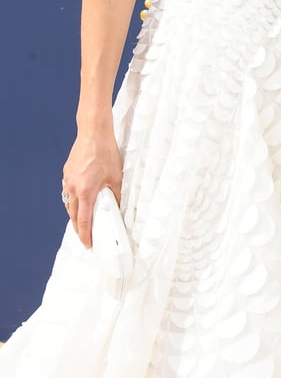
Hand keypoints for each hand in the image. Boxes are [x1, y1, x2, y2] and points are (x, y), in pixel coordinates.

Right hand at [62, 129, 122, 248]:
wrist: (94, 133)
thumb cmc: (106, 153)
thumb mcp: (116, 176)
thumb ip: (116, 195)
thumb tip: (117, 208)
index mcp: (86, 192)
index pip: (84, 221)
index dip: (86, 235)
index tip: (88, 244)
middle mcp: (74, 188)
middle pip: (73, 216)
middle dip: (79, 229)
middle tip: (86, 237)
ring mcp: (68, 180)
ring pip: (69, 204)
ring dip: (75, 214)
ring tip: (83, 221)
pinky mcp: (66, 173)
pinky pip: (68, 192)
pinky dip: (73, 200)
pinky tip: (81, 200)